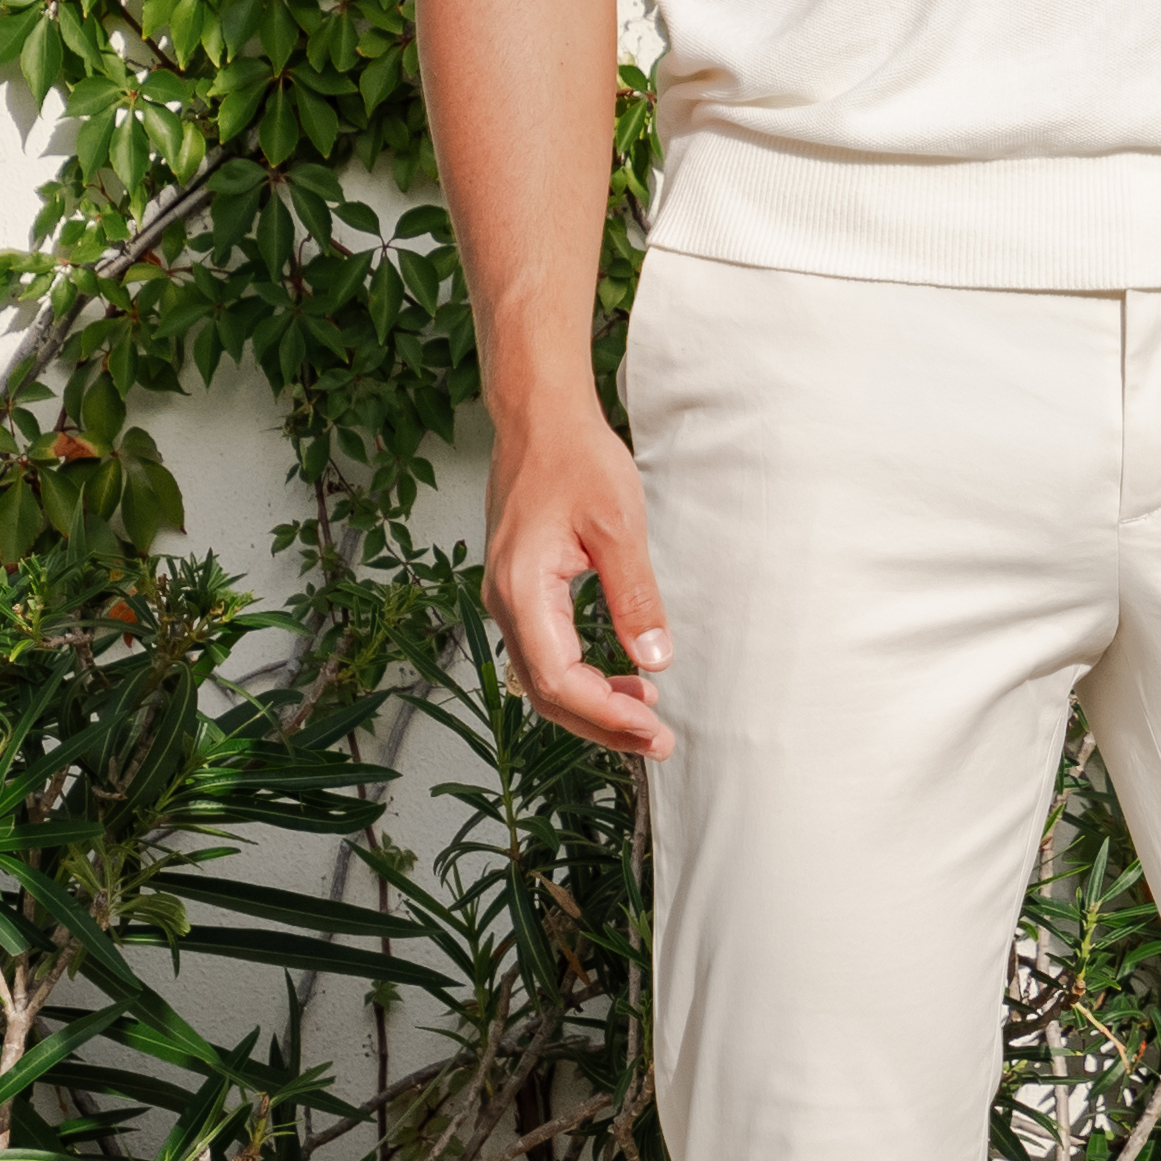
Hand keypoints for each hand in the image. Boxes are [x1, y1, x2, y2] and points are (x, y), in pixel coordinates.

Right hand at [480, 412, 675, 755]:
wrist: (539, 417)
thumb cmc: (574, 459)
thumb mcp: (617, 527)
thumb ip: (635, 597)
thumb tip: (654, 660)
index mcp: (523, 589)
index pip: (559, 679)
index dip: (606, 714)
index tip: (652, 728)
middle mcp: (505, 601)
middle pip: (545, 692)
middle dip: (601, 724)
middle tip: (656, 742)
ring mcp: (508, 596)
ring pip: (542, 677)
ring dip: (592, 704)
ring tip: (645, 715)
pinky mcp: (520, 588)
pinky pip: (543, 651)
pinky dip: (580, 676)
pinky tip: (618, 677)